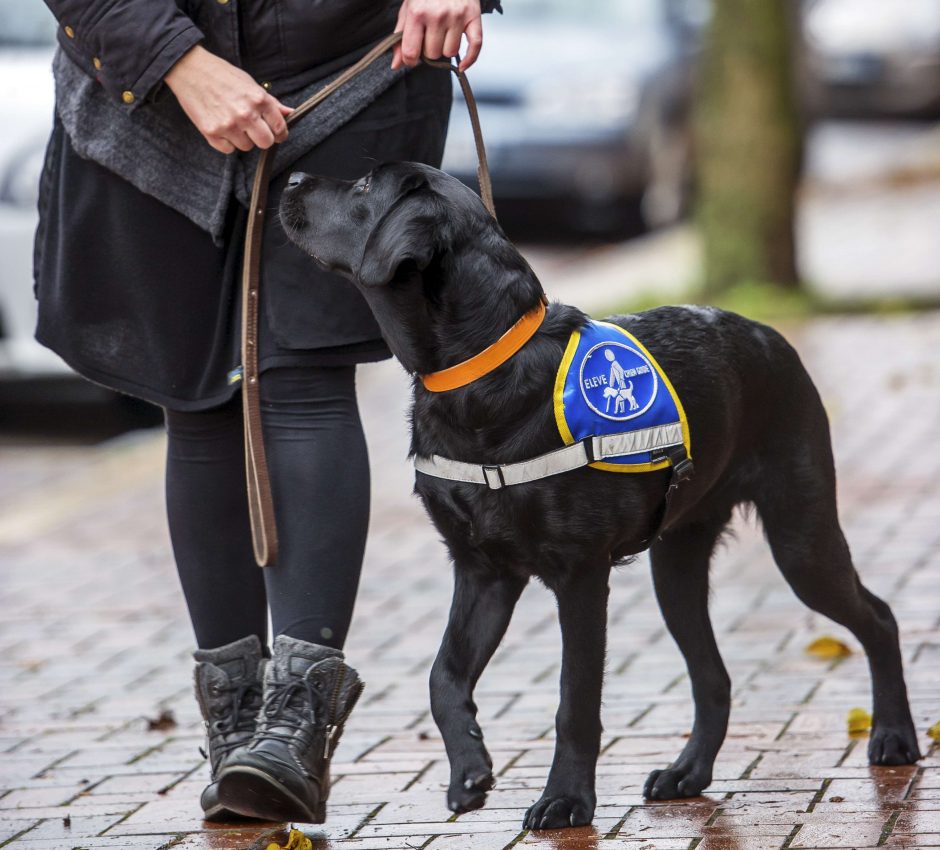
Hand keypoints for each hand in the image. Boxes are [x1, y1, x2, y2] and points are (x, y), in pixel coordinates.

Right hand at [165, 45, 292, 153]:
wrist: (189, 69)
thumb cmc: (221, 75)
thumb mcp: (250, 83)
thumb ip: (270, 102)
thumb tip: (289, 112)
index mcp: (258, 100)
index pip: (280, 128)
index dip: (279, 133)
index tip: (276, 133)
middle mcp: (245, 114)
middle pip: (266, 143)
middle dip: (262, 138)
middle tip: (254, 129)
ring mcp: (228, 125)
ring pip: (246, 147)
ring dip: (242, 139)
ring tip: (232, 122)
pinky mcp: (211, 133)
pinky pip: (228, 150)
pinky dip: (226, 142)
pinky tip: (221, 126)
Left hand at [391, 0, 482, 72]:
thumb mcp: (408, 10)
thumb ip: (399, 38)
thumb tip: (396, 65)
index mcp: (417, 13)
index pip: (411, 52)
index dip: (411, 59)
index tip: (413, 55)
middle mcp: (437, 15)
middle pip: (433, 54)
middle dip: (430, 49)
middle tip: (430, 35)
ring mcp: (457, 16)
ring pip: (450, 52)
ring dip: (447, 47)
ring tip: (444, 32)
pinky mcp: (473, 17)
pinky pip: (475, 46)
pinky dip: (469, 59)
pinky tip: (462, 65)